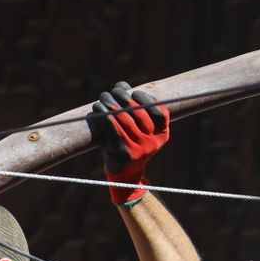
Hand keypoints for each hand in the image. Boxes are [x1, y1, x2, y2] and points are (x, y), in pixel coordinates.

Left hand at [85, 81, 169, 204]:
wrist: (125, 175)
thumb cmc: (130, 144)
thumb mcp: (138, 128)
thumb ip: (134, 107)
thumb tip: (123, 85)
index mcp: (162, 134)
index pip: (160, 111)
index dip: (146, 99)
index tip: (134, 91)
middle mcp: (153, 142)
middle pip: (139, 113)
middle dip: (124, 98)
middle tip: (113, 91)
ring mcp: (140, 149)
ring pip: (124, 119)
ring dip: (111, 104)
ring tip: (103, 97)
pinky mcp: (124, 153)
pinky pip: (113, 130)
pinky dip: (104, 116)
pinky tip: (98, 108)